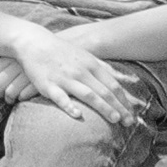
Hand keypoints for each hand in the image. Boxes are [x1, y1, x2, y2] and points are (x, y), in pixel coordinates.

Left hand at [0, 58, 32, 108]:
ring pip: (9, 93)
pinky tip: (24, 95)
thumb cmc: (34, 56)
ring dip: (9, 98)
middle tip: (2, 95)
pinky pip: (22, 95)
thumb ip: (3, 64)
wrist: (57, 54)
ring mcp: (26, 74)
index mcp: (8, 57)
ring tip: (12, 99)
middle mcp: (15, 65)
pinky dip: (21, 97)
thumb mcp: (17, 55)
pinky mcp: (37, 83)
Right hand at [3, 23, 141, 125]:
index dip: (124, 100)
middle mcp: (81, 72)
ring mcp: (65, 79)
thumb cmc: (62, 52)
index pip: (113, 86)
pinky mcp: (48, 85)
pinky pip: (60, 97)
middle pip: (105, 92)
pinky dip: (69, 106)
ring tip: (115, 119)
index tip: (132, 113)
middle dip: (119, 108)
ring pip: (88, 95)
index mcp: (92, 65)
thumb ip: (102, 67)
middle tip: (130, 123)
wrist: (34, 43)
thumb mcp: (85, 55)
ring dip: (103, 107)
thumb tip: (119, 78)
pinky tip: (78, 115)